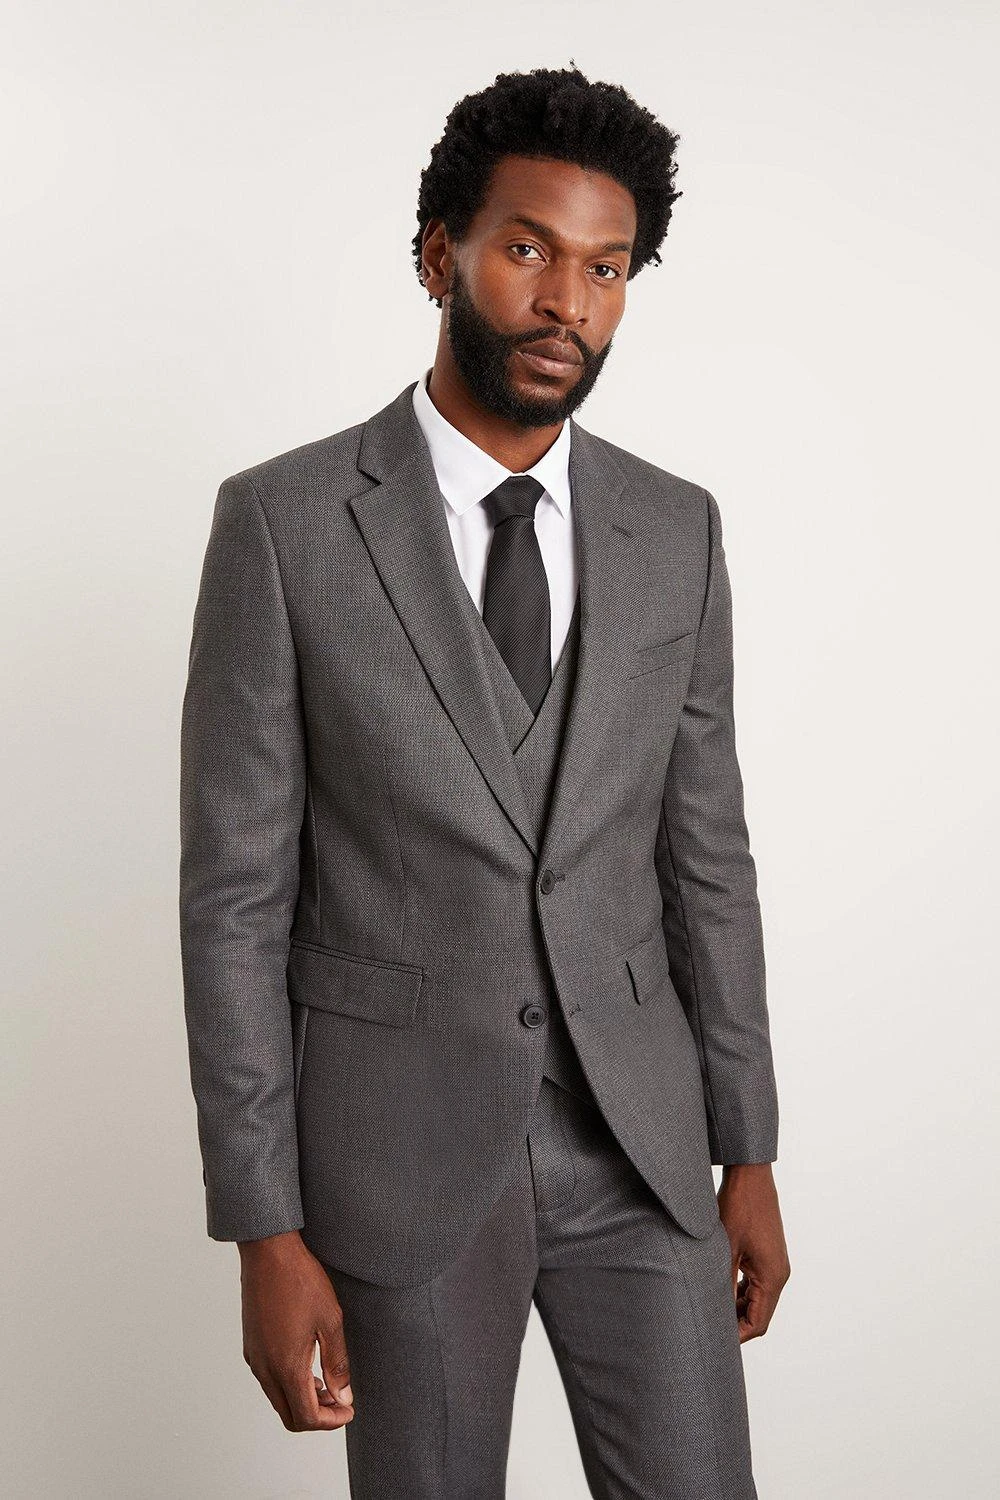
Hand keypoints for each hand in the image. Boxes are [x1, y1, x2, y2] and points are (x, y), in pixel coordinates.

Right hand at [238, 1230, 354, 1430]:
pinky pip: (268, 1379)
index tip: (348, 1410)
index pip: (306, 1417)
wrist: (268, 1252)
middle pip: (289, 1415)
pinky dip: (288, 1383)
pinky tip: (307, 1363)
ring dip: (302, 1399)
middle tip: (340, 1399)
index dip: (330, 1422)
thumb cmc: (300, 1280)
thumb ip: (337, 1363)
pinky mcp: (251, 1345)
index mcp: (286, 1366)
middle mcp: (265, 1368)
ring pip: (277, 1398)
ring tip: (327, 1381)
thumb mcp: (330, 1320)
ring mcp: (254, 1357)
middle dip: (317, 1416)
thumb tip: (343, 1396)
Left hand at [717, 1164, 789, 1342]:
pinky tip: (718, 1287)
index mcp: (772, 1277)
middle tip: (707, 1327)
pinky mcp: (767, 1253)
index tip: (714, 1340)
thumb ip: (720, 1283)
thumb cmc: (738, 1207)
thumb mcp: (723, 1248)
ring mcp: (774, 1263)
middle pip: (759, 1314)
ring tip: (709, 1309)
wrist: (750, 1175)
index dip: (737, 1336)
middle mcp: (778, 1274)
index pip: (758, 1323)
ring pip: (756, 1299)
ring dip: (736, 1307)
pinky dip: (739, 1291)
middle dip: (735, 1323)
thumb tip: (710, 1311)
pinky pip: (755, 1283)